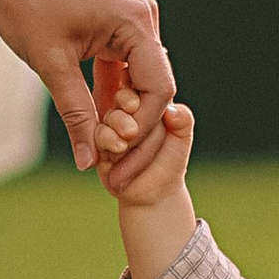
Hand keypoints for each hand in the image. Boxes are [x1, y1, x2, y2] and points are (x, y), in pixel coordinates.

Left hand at [0, 0, 170, 172]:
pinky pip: (122, 67)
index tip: (115, 155)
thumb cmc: (27, 0)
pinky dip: (110, 93)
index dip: (140, 128)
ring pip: (138, 79)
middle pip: (153, 86)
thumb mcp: (51, 63)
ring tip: (98, 143)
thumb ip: (75, 113)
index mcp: (135, 22)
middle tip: (107, 157)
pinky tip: (93, 121)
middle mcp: (143, 18)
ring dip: (120, 111)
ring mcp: (131, 19)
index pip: (157, 89)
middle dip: (132, 125)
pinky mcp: (115, 24)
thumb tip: (88, 161)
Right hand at [97, 92, 194, 214]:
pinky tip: (117, 147)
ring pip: (109, 112)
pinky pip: (95, 132)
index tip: (138, 104)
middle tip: (132, 119)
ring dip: (116, 122)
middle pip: (123, 95)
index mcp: (149, 101)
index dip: (139, 93)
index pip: (143, 85)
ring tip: (127, 137)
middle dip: (126, 104)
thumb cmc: (169, 162)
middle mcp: (128, 110)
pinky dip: (105, 138)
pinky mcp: (98, 139)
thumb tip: (173, 111)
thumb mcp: (181, 139)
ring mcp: (111, 124)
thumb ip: (183, 121)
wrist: (151, 193)